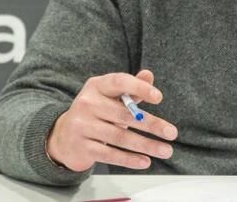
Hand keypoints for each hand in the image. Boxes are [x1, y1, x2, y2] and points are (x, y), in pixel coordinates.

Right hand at [45, 69, 177, 172]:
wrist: (64, 136)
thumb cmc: (95, 112)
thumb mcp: (109, 96)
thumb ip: (130, 87)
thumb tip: (148, 75)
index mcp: (96, 86)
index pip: (118, 82)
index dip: (139, 88)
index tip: (159, 98)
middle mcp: (87, 103)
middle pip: (124, 114)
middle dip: (151, 124)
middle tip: (171, 132)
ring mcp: (82, 125)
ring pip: (119, 137)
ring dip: (146, 145)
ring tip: (166, 150)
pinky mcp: (83, 147)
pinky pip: (110, 154)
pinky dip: (130, 159)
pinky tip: (145, 161)